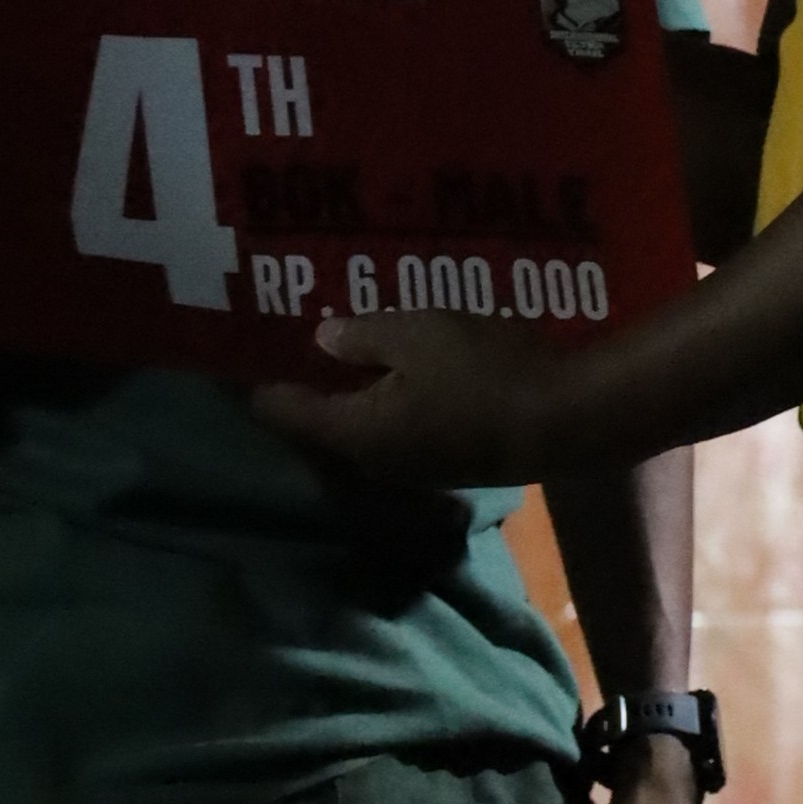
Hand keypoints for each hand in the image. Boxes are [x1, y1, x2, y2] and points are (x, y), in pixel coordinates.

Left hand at [258, 311, 566, 486]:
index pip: (283, 410)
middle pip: (321, 428)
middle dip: (305, 389)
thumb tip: (322, 341)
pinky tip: (401, 374)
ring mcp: (417, 469)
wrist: (568, 420)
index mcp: (354, 432)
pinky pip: (402, 433)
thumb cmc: (482, 370)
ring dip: (352, 398)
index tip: (233, 354)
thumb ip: (361, 337)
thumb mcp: (416, 333)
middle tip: (288, 343)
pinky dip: (389, 405)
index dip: (254, 381)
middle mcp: (375, 463)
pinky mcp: (453, 465)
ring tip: (344, 353)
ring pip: (365, 432)